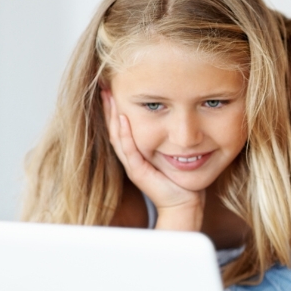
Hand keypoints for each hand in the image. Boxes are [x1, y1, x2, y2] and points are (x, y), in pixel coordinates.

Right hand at [102, 91, 204, 230]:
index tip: (114, 87)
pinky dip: (125, 134)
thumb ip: (169, 138)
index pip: (122, 126)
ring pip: (117, 137)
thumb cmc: (181, 180)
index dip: (116, 107)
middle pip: (114, 128)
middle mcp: (131, 158)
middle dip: (110, 106)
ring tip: (109, 96)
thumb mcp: (173, 153)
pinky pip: (129, 150)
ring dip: (113, 116)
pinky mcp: (139, 172)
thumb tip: (176, 116)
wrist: (184, 204)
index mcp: (137, 153)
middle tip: (105, 85)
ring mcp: (133, 165)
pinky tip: (123, 119)